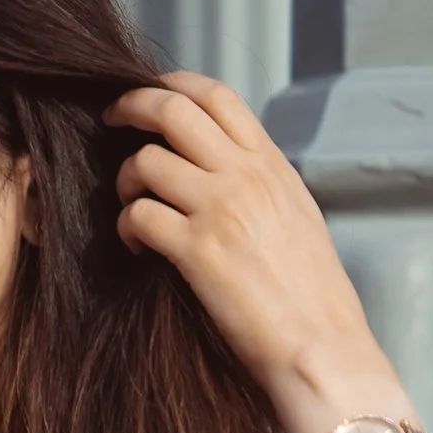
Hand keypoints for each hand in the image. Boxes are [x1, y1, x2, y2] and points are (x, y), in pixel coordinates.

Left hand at [107, 75, 405, 432]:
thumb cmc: (313, 297)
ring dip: (125, 180)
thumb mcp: (297, 219)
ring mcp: (221, 210)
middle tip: (110, 123)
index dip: (172, 84)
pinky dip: (126, 227)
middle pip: (173, 109)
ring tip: (131, 207)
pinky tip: (136, 247)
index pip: (218, 95)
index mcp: (272, 166)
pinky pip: (138, 215)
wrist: (322, 347)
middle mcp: (247, 177)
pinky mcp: (197, 251)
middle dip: (130, 108)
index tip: (147, 95)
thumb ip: (261, 185)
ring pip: (147, 161)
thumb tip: (225, 167)